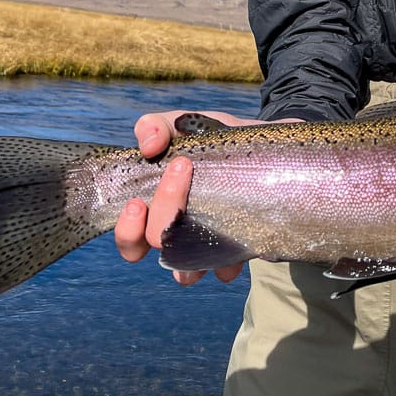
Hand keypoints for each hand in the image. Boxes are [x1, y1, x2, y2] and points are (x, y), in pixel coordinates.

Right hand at [113, 109, 280, 284]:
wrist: (267, 146)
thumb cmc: (215, 137)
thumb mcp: (185, 125)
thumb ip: (158, 127)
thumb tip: (148, 145)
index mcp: (157, 207)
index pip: (129, 236)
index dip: (127, 227)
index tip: (139, 199)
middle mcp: (177, 232)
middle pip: (154, 244)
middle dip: (162, 210)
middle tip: (183, 168)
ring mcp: (206, 244)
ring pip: (183, 271)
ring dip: (188, 256)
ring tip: (208, 226)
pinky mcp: (237, 249)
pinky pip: (226, 270)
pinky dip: (228, 263)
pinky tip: (240, 239)